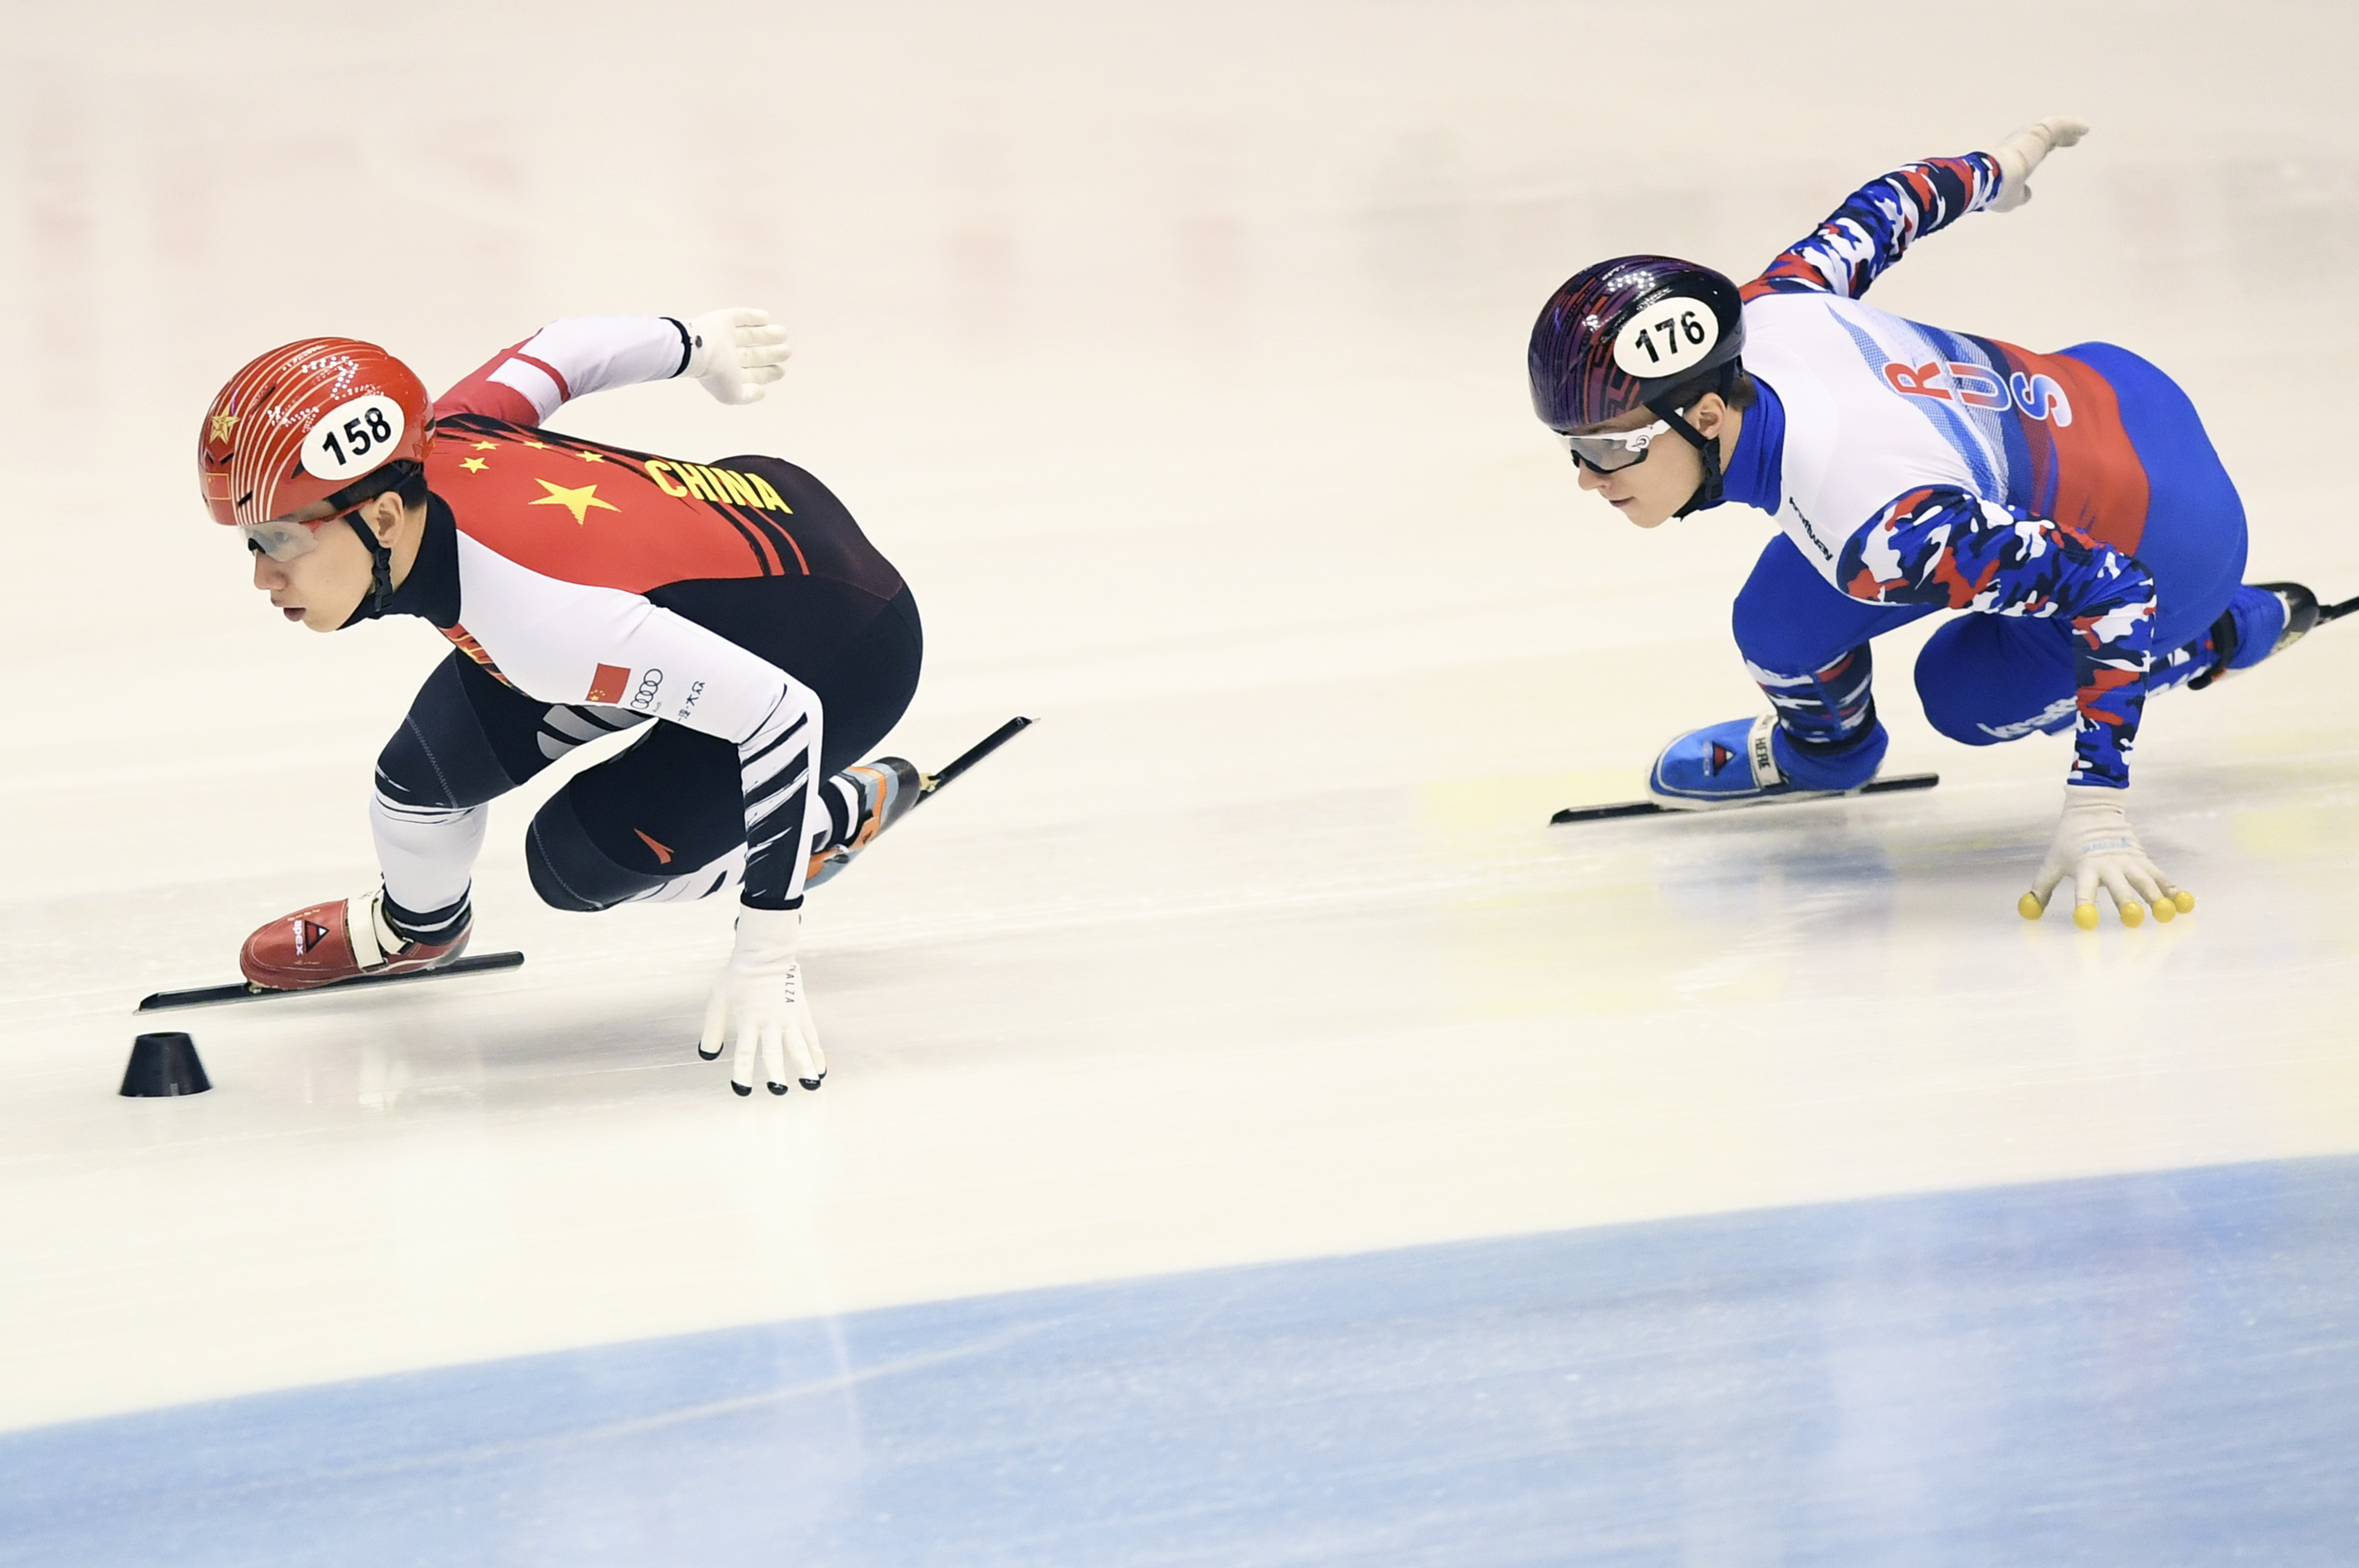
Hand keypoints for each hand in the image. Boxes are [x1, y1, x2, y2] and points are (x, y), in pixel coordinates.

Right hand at [683, 307, 790, 404]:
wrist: (697, 350)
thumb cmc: (716, 374)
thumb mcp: (732, 394)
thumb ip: (747, 395)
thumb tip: (761, 392)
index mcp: (728, 373)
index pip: (751, 373)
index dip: (767, 373)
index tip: (781, 371)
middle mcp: (727, 355)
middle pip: (752, 354)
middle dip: (770, 354)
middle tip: (787, 352)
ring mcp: (724, 337)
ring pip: (749, 335)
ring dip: (767, 334)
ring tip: (783, 333)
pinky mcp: (722, 320)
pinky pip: (740, 317)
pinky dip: (753, 317)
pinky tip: (766, 318)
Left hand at [698, 906, 826, 1095]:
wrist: (766, 953)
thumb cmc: (738, 977)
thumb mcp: (718, 1000)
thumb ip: (713, 1029)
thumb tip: (707, 1055)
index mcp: (748, 1019)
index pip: (745, 1051)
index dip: (742, 1072)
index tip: (741, 1090)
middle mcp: (770, 1020)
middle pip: (774, 1051)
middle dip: (776, 1073)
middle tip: (778, 1091)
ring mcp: (789, 1017)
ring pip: (798, 1046)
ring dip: (805, 1066)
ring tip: (811, 1085)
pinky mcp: (802, 1013)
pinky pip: (812, 1037)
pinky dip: (817, 1053)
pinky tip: (822, 1069)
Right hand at [1988, 117, 2089, 211]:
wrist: (1992, 178)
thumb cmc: (1998, 190)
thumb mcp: (2010, 197)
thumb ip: (2019, 195)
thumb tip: (2026, 195)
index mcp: (2011, 158)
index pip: (2029, 152)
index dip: (2041, 151)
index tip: (2048, 151)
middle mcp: (2019, 144)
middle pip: (2042, 138)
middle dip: (2055, 139)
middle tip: (2071, 139)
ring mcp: (2029, 137)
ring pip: (2052, 130)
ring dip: (2067, 131)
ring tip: (2081, 131)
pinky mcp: (2039, 133)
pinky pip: (2060, 126)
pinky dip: (2073, 126)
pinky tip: (2086, 129)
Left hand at [2019, 785, 2194, 928]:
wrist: (2093, 810)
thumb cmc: (2069, 841)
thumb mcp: (2052, 862)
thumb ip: (2042, 887)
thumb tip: (2028, 911)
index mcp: (2085, 867)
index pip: (2083, 890)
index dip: (2084, 904)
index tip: (2086, 921)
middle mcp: (2109, 865)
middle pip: (2119, 886)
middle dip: (2126, 901)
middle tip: (2133, 918)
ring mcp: (2129, 861)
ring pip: (2144, 881)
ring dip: (2155, 897)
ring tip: (2165, 914)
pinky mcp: (2143, 859)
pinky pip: (2159, 876)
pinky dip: (2171, 889)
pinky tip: (2183, 903)